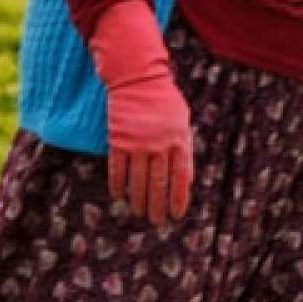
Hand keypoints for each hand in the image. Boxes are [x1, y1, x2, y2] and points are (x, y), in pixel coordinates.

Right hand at [89, 2, 193, 226]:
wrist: (139, 79)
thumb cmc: (165, 101)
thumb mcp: (182, 123)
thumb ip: (184, 149)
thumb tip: (185, 179)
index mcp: (180, 141)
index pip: (182, 177)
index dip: (179, 198)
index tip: (177, 215)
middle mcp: (160, 145)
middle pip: (159, 183)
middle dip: (158, 205)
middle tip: (156, 222)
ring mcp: (138, 143)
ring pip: (139, 179)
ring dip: (138, 199)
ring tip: (139, 213)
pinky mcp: (118, 140)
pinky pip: (117, 168)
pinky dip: (118, 184)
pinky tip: (119, 196)